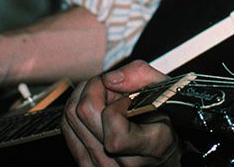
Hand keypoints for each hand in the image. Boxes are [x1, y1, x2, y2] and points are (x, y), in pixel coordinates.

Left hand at [61, 60, 181, 165]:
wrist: (163, 152)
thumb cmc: (167, 121)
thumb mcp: (167, 91)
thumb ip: (142, 76)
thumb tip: (109, 80)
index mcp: (152, 147)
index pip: (114, 127)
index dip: (118, 103)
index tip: (129, 99)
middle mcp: (124, 164)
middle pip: (84, 113)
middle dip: (96, 88)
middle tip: (112, 87)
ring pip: (70, 118)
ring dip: (84, 98)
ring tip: (105, 98)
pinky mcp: (86, 165)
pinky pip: (66, 129)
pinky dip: (76, 112)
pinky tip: (94, 110)